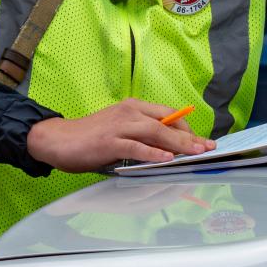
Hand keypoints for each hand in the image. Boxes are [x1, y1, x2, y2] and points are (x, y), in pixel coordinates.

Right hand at [25, 98, 215, 172]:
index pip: (167, 114)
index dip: (186, 128)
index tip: (201, 141)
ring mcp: (119, 126)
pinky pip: (136, 147)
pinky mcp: (109, 142)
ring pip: (156, 133)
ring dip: (179, 144)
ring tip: (196, 153)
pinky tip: (167, 160)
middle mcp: (128, 112)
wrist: (57, 139)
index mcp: (132, 107)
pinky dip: (153, 153)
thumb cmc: (89, 137)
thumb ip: (141, 136)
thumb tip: (168, 149)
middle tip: (208, 148)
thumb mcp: (119, 130)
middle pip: (166, 123)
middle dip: (190, 137)